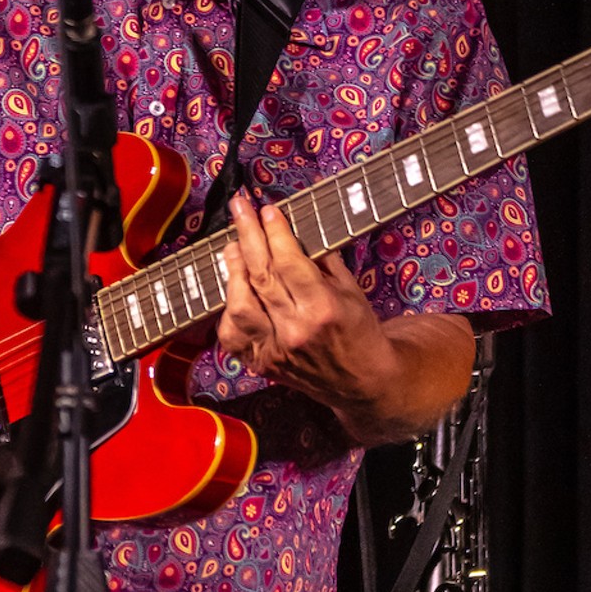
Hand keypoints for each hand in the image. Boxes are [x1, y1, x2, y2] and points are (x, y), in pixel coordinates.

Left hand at [217, 192, 394, 408]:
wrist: (362, 382)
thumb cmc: (359, 331)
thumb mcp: (351, 290)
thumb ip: (321, 260)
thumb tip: (292, 228)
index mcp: (323, 309)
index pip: (289, 262)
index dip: (275, 233)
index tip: (267, 211)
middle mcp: (295, 330)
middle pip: (261, 276)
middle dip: (247, 236)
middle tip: (240, 210)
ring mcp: (275, 350)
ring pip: (239, 305)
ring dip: (233, 271)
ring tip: (233, 247)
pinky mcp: (262, 364)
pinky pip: (232, 335)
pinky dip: (228, 309)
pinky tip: (234, 290)